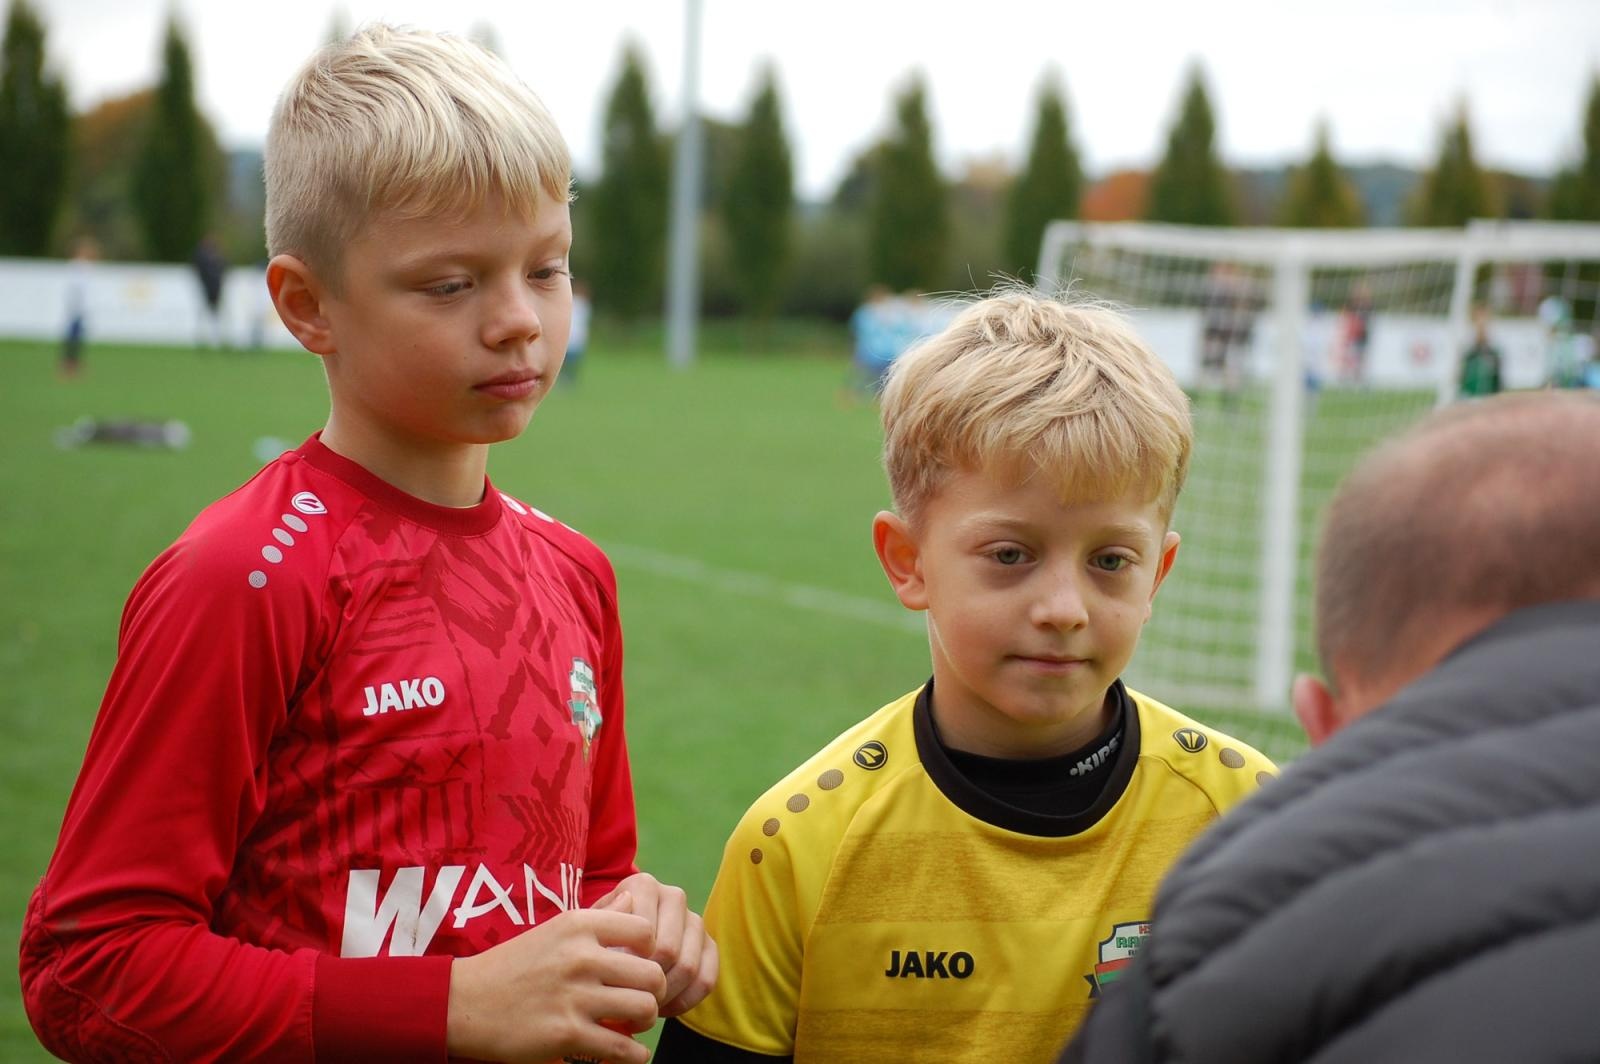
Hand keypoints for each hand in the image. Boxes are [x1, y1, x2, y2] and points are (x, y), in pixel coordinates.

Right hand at [445, 905, 664, 1063]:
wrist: (465, 1003)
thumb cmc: (514, 965)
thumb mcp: (555, 928)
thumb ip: (599, 916)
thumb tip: (632, 897)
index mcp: (578, 926)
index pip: (645, 930)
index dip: (652, 950)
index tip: (642, 963)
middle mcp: (580, 957)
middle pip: (653, 974)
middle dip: (655, 991)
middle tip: (644, 998)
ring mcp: (575, 997)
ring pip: (644, 1009)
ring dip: (645, 1021)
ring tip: (633, 1023)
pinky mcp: (567, 1035)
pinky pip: (623, 1048)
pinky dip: (634, 1055)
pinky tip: (629, 1052)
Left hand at [592, 873, 718, 1015]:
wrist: (612, 944)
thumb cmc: (595, 938)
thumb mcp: (589, 930)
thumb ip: (602, 929)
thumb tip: (627, 934)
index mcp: (644, 884)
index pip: (644, 931)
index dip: (628, 964)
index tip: (611, 982)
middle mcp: (673, 896)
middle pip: (669, 950)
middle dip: (647, 983)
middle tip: (627, 1001)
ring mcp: (695, 920)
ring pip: (689, 967)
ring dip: (666, 995)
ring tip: (642, 1006)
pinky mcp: (709, 945)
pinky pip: (707, 980)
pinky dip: (685, 1001)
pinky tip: (664, 1009)